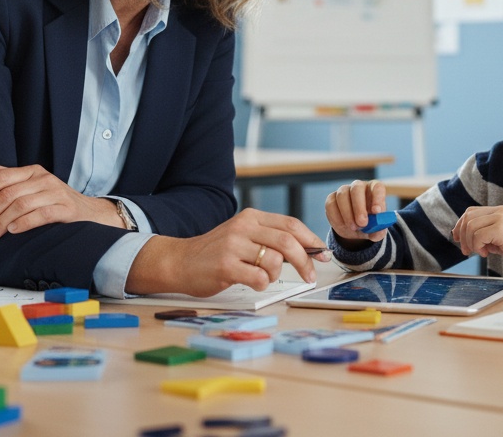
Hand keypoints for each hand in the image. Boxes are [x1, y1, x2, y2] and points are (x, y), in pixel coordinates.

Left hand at [0, 163, 121, 241]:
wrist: (91, 213)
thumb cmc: (56, 201)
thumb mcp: (34, 186)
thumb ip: (12, 178)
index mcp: (32, 171)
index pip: (0, 178)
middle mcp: (43, 179)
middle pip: (7, 194)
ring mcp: (56, 193)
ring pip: (20, 205)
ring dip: (0, 223)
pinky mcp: (66, 209)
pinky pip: (41, 214)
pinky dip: (23, 223)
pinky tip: (11, 231)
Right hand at [125, 209, 330, 296]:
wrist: (179, 261)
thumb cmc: (216, 252)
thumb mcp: (243, 235)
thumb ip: (269, 239)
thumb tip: (308, 250)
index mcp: (251, 217)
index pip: (291, 224)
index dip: (311, 240)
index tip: (323, 254)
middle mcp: (243, 227)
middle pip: (288, 242)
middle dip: (306, 261)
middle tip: (310, 276)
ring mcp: (233, 246)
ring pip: (275, 262)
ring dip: (277, 275)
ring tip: (264, 277)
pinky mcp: (225, 266)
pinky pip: (259, 278)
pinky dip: (262, 284)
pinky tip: (252, 282)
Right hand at [324, 179, 388, 247]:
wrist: (355, 228)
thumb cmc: (370, 224)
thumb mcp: (376, 230)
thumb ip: (379, 231)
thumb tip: (378, 231)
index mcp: (374, 190)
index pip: (377, 187)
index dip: (377, 198)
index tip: (377, 211)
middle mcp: (359, 186)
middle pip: (357, 188)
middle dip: (359, 206)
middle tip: (362, 223)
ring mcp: (344, 190)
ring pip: (342, 195)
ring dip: (347, 213)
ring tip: (353, 227)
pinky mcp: (331, 198)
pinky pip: (331, 204)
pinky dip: (336, 217)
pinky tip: (343, 226)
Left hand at [450, 206, 502, 271]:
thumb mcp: (500, 239)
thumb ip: (486, 235)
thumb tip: (466, 238)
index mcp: (499, 211)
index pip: (471, 212)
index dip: (460, 224)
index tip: (457, 237)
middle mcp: (499, 211)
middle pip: (468, 217)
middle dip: (461, 234)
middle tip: (465, 250)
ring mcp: (500, 218)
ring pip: (470, 226)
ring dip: (470, 242)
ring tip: (479, 253)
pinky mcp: (500, 228)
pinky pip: (478, 235)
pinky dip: (477, 246)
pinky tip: (486, 253)